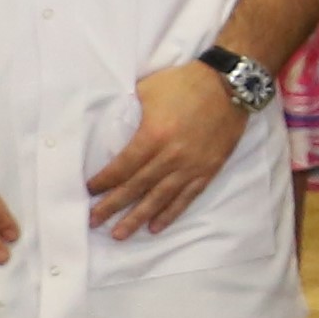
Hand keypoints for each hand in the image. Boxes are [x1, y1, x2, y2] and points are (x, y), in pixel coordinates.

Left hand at [82, 62, 244, 237]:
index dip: (103, 182)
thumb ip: (130, 111)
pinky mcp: (208, 169)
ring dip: (137, 218)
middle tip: (93, 221)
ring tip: (119, 234)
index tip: (89, 191)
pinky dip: (171, 213)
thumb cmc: (185, 83)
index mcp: (153, 136)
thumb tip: (113, 124)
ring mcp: (191, 166)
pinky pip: (187, 197)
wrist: (229, 85)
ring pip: (159, 198)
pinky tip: (155, 227)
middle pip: (136, 187)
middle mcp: (171, 156)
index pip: (122, 167)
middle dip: (112, 206)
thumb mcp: (147, 90)